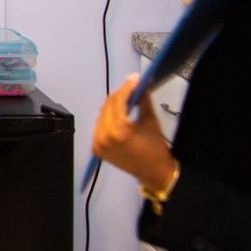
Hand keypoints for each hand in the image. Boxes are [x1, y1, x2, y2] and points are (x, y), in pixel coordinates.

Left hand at [91, 74, 177, 189]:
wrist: (152, 172)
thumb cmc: (155, 148)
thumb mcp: (150, 120)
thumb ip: (143, 100)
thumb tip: (140, 84)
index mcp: (119, 130)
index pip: (118, 101)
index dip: (127, 87)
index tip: (134, 79)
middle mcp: (105, 136)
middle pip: (108, 105)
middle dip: (120, 94)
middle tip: (131, 85)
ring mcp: (98, 143)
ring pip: (102, 114)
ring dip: (113, 104)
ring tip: (125, 97)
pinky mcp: (96, 148)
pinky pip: (99, 125)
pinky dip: (107, 117)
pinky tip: (117, 111)